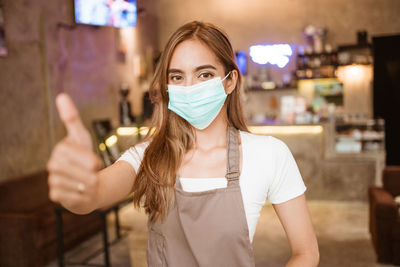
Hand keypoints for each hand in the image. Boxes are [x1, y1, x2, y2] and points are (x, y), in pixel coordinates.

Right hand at [46, 93, 102, 212]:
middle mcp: (53, 165)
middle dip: (92, 173)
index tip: (96, 163)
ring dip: (90, 184)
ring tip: (89, 182)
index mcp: (61, 149)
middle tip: (94, 173)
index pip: (78, 153)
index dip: (89, 159)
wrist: (88, 184)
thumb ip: (72, 118)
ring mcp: (53, 181)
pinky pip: (76, 196)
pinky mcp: (56, 196)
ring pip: (80, 184)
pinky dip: (85, 195)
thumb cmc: (86, 159)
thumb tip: (61, 95)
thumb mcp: (82, 137)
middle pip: (82, 171)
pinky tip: (84, 192)